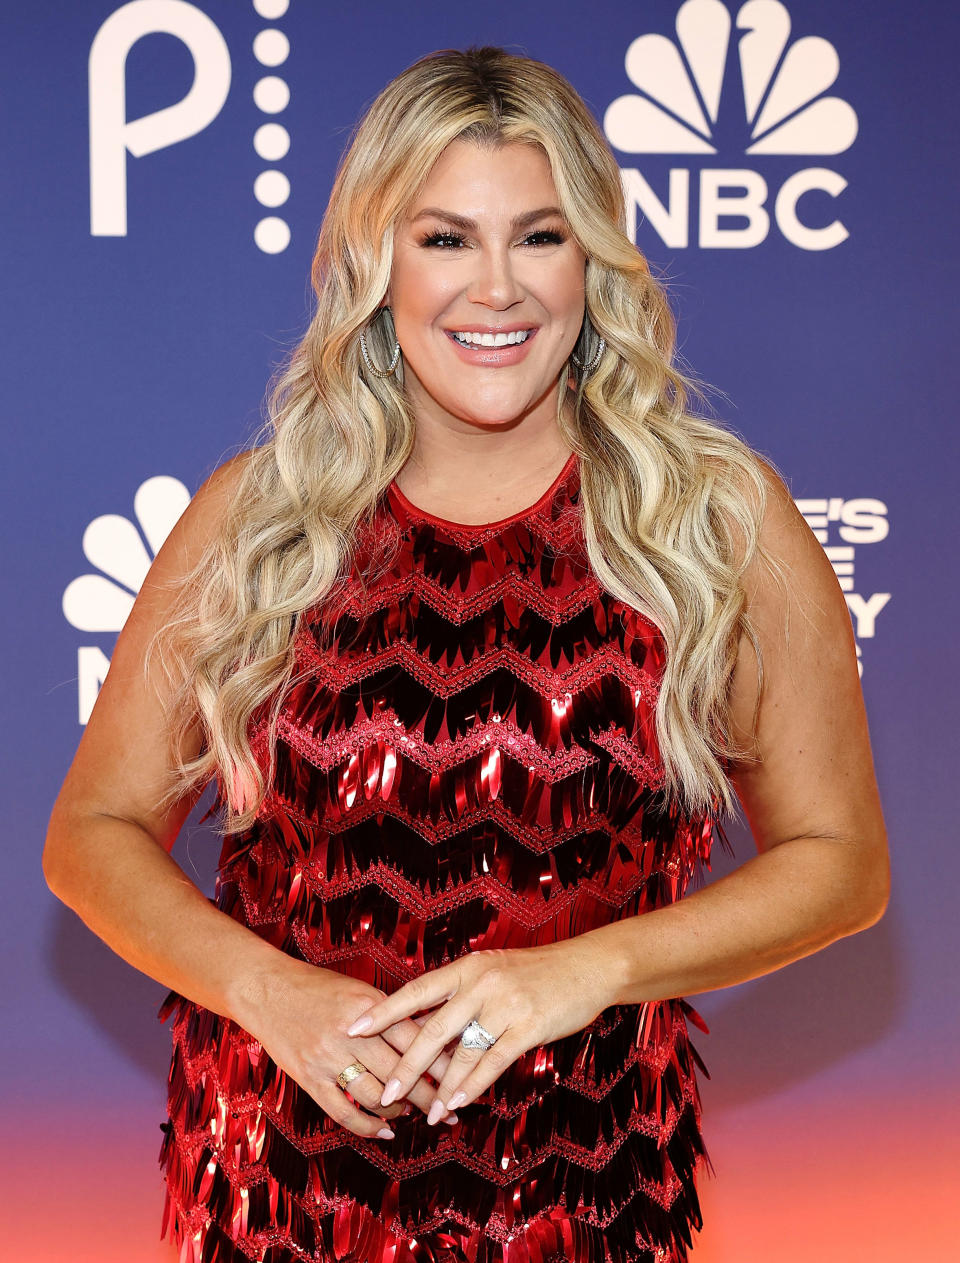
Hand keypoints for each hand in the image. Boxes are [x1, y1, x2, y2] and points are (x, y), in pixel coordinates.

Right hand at [237, 958, 460, 1137]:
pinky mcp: (309, 1079)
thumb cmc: (317, 987)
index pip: (415, 1040)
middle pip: (401, 1072)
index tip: (461, 1078)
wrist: (267, 990)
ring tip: (415, 1114)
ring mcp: (328, 1059)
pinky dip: (368, 1126)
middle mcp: (351, 1034)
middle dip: (430, 1096)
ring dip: (400, 1110)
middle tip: (449, 1111)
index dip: (441, 1063)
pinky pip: (344, 1112)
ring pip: (375, 1096)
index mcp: (369, 1007)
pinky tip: (386, 1130)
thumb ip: (390, 1014)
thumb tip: (429, 1038)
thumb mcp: (358, 990)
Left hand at [344, 941, 611, 1123]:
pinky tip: (458, 1103)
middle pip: (431, 1029)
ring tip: (423, 1114)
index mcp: (467, 967)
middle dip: (406, 1065)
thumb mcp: (494, 971)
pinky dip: (472, 1085)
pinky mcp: (527, 1025)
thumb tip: (428, 1023)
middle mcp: (480, 982)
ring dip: (440, 1087)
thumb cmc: (538, 973)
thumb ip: (463, 994)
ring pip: (460, 1052)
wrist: (587, 966)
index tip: (352, 1029)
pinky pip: (492, 1061)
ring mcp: (504, 1003)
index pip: (415, 991)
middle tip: (385, 1093)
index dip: (383, 1012)